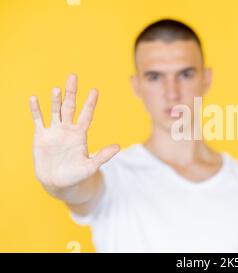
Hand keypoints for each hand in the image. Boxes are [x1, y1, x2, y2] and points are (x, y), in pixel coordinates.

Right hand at [29, 74, 119, 190]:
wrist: (58, 183)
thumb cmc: (77, 175)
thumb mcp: (91, 166)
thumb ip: (103, 156)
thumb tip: (118, 147)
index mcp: (80, 134)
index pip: (86, 115)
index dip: (90, 103)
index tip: (95, 90)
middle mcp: (68, 129)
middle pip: (70, 107)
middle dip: (71, 92)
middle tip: (73, 76)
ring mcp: (54, 131)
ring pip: (55, 111)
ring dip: (55, 100)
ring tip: (57, 88)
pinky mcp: (41, 136)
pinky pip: (38, 120)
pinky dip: (36, 110)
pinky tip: (35, 98)